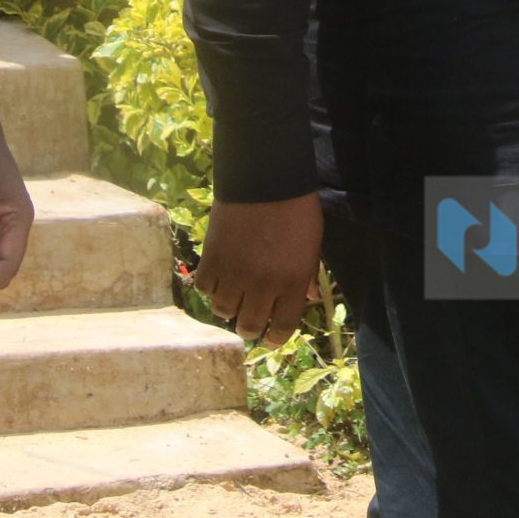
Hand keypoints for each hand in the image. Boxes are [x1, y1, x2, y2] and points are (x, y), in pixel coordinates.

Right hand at [192, 193, 323, 344]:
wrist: (265, 179)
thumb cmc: (296, 209)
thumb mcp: (314, 243)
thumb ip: (309, 274)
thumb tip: (309, 297)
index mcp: (293, 283)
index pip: (282, 328)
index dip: (274, 338)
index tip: (269, 338)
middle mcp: (263, 285)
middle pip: (248, 326)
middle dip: (249, 328)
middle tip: (248, 320)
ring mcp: (235, 274)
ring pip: (222, 311)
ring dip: (228, 306)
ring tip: (232, 295)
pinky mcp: (212, 259)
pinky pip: (205, 288)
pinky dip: (210, 286)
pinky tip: (218, 277)